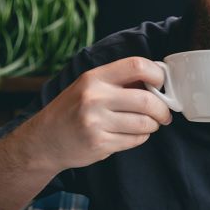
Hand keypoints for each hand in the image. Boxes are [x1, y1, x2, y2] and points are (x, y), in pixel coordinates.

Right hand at [19, 57, 171, 170]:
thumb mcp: (90, 86)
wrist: (44, 140)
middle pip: (147, 100)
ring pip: (145, 123)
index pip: (137, 65)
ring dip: (153, 125)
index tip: (161, 84)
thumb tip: (159, 79)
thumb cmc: (74, 109)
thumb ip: (121, 81)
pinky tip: (132, 134)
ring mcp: (96, 122)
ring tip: (148, 124)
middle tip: (164, 114)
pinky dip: (141, 137)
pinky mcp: (99, 143)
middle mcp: (94, 97)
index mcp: (95, 77)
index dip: (157, 74)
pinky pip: (136, 140)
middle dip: (163, 109)